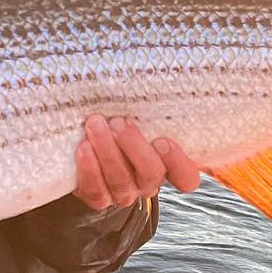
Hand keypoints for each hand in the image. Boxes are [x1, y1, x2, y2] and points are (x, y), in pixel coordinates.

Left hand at [74, 116, 201, 211]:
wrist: (89, 154)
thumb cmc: (121, 128)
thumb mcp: (140, 120)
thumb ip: (149, 111)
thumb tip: (150, 75)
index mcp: (167, 166)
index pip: (186, 176)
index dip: (178, 162)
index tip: (162, 140)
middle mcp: (148, 183)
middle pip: (151, 173)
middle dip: (135, 147)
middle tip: (119, 123)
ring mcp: (124, 192)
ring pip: (120, 179)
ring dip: (107, 150)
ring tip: (96, 125)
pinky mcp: (99, 197)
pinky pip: (96, 189)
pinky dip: (89, 167)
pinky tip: (84, 147)